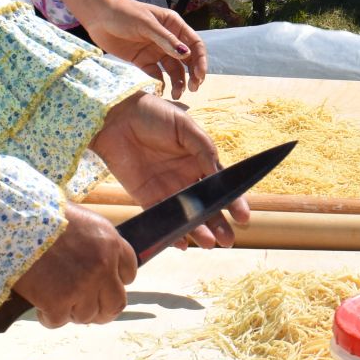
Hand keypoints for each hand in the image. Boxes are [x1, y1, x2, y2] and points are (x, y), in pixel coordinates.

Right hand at [13, 202, 136, 326]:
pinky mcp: (59, 302)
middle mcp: (103, 266)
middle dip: (104, 311)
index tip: (104, 286)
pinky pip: (59, 321)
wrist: (14, 220)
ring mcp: (83, 286)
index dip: (115, 282)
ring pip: (87, 316)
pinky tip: (40, 306)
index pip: (129, 273)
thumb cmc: (43, 215)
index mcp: (110, 243)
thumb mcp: (82, 221)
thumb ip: (95, 244)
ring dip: (73, 312)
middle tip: (90, 312)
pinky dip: (49, 317)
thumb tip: (94, 265)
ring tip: (56, 301)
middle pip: (116, 303)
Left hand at [77, 0, 207, 96]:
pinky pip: (155, 74)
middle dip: (192, 74)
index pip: (194, 44)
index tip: (199, 75)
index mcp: (173, 25)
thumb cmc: (124, 13)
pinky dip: (160, 83)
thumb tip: (186, 54)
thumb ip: (165, 40)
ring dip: (178, 81)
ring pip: (173, 69)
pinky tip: (161, 91)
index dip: (200, 60)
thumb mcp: (146, 24)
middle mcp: (168, 39)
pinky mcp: (142, 60)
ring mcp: (155, 51)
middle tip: (193, 88)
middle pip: (187, 60)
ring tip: (176, 94)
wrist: (98, 15)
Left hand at [91, 92, 250, 247]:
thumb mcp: (184, 126)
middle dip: (219, 223)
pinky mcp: (146, 197)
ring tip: (210, 244)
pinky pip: (161, 218)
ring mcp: (167, 189)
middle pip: (207, 206)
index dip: (234, 200)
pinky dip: (172, 232)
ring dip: (199, 231)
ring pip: (187, 215)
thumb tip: (219, 173)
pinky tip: (183, 243)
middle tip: (229, 240)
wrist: (116, 117)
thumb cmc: (153, 114)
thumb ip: (203, 148)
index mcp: (200, 160)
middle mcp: (187, 178)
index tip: (243, 216)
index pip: (221, 184)